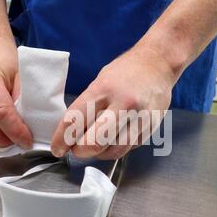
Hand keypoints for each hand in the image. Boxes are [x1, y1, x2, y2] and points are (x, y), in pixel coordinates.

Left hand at [51, 45, 175, 159]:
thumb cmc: (126, 71)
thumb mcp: (100, 81)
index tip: (57, 148)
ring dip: (99, 154)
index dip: (61, 139)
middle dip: (80, 150)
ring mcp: (139, 117)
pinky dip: (116, 149)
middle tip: (76, 149)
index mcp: (103, 89)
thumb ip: (87, 106)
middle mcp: (122, 103)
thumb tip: (71, 133)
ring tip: (94, 146)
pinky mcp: (150, 126)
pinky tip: (112, 140)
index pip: (75, 120)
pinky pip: (128, 148)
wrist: (159, 63)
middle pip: (94, 141)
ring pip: (113, 150)